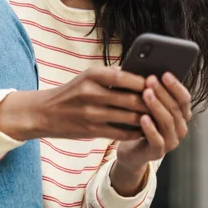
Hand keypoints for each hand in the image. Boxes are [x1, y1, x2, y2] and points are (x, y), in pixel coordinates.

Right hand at [0, 67, 150, 140]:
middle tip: (165, 103)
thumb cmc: (72, 92)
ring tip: (159, 116)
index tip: (157, 83)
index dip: (144, 82)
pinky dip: (135, 132)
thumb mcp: (88, 77)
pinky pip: (120, 132)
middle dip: (150, 102)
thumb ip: (112, 76)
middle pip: (130, 98)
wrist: (43, 113)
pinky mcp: (91, 131)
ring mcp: (91, 113)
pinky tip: (144, 130)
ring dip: (146, 118)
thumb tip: (142, 76)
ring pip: (128, 116)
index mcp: (92, 76)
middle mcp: (91, 93)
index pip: (125, 77)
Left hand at [110, 72, 191, 192]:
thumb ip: (155, 94)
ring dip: (156, 106)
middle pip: (175, 108)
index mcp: (182, 115)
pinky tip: (142, 117)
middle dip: (163, 92)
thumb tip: (149, 73)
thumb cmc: (142, 123)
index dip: (176, 86)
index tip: (165, 74)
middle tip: (151, 80)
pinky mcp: (159, 152)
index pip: (184, 99)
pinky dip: (150, 128)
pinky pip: (157, 139)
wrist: (132, 151)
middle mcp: (181, 128)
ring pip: (167, 121)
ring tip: (146, 93)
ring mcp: (171, 141)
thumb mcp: (151, 107)